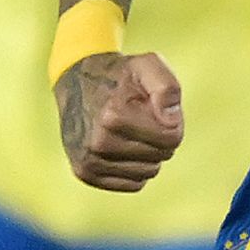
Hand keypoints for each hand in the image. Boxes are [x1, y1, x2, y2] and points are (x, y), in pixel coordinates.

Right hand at [55, 49, 183, 190]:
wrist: (76, 80)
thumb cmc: (120, 75)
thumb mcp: (148, 65)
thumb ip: (167, 87)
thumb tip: (170, 122)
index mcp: (113, 116)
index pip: (172, 138)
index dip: (172, 120)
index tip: (155, 106)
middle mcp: (98, 142)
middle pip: (161, 156)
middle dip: (160, 136)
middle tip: (141, 116)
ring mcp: (89, 161)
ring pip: (149, 172)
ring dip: (148, 153)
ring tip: (130, 129)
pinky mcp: (85, 173)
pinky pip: (134, 183)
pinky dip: (135, 167)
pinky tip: (121, 146)